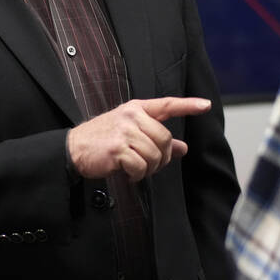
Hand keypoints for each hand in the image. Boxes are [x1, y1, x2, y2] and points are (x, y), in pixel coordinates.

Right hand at [67, 97, 211, 181]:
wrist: (74, 148)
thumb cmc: (102, 139)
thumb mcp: (130, 133)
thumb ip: (156, 138)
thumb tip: (182, 149)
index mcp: (136, 108)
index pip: (167, 104)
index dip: (188, 105)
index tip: (205, 105)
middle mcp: (132, 116)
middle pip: (166, 138)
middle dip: (162, 157)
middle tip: (149, 164)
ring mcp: (124, 131)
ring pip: (155, 155)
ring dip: (148, 168)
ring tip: (135, 168)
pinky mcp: (118, 148)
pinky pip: (141, 166)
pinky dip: (137, 175)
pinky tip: (128, 173)